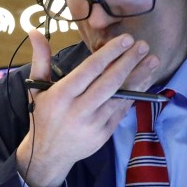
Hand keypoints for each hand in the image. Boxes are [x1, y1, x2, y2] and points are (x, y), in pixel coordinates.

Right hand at [16, 30, 159, 186]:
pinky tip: (144, 81)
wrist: (48, 154)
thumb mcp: (36, 87)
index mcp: (61, 96)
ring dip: (139, 78)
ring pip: (120, 97)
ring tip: (152, 61)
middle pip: (109, 82)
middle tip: (143, 45)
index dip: (110, 53)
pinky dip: (135, 95)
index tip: (125, 39)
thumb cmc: (43, 115)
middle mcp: (78, 110)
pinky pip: (122, 110)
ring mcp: (93, 123)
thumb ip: (40, 58)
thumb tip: (34, 32)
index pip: (89, 70)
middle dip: (129, 62)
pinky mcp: (104, 133)